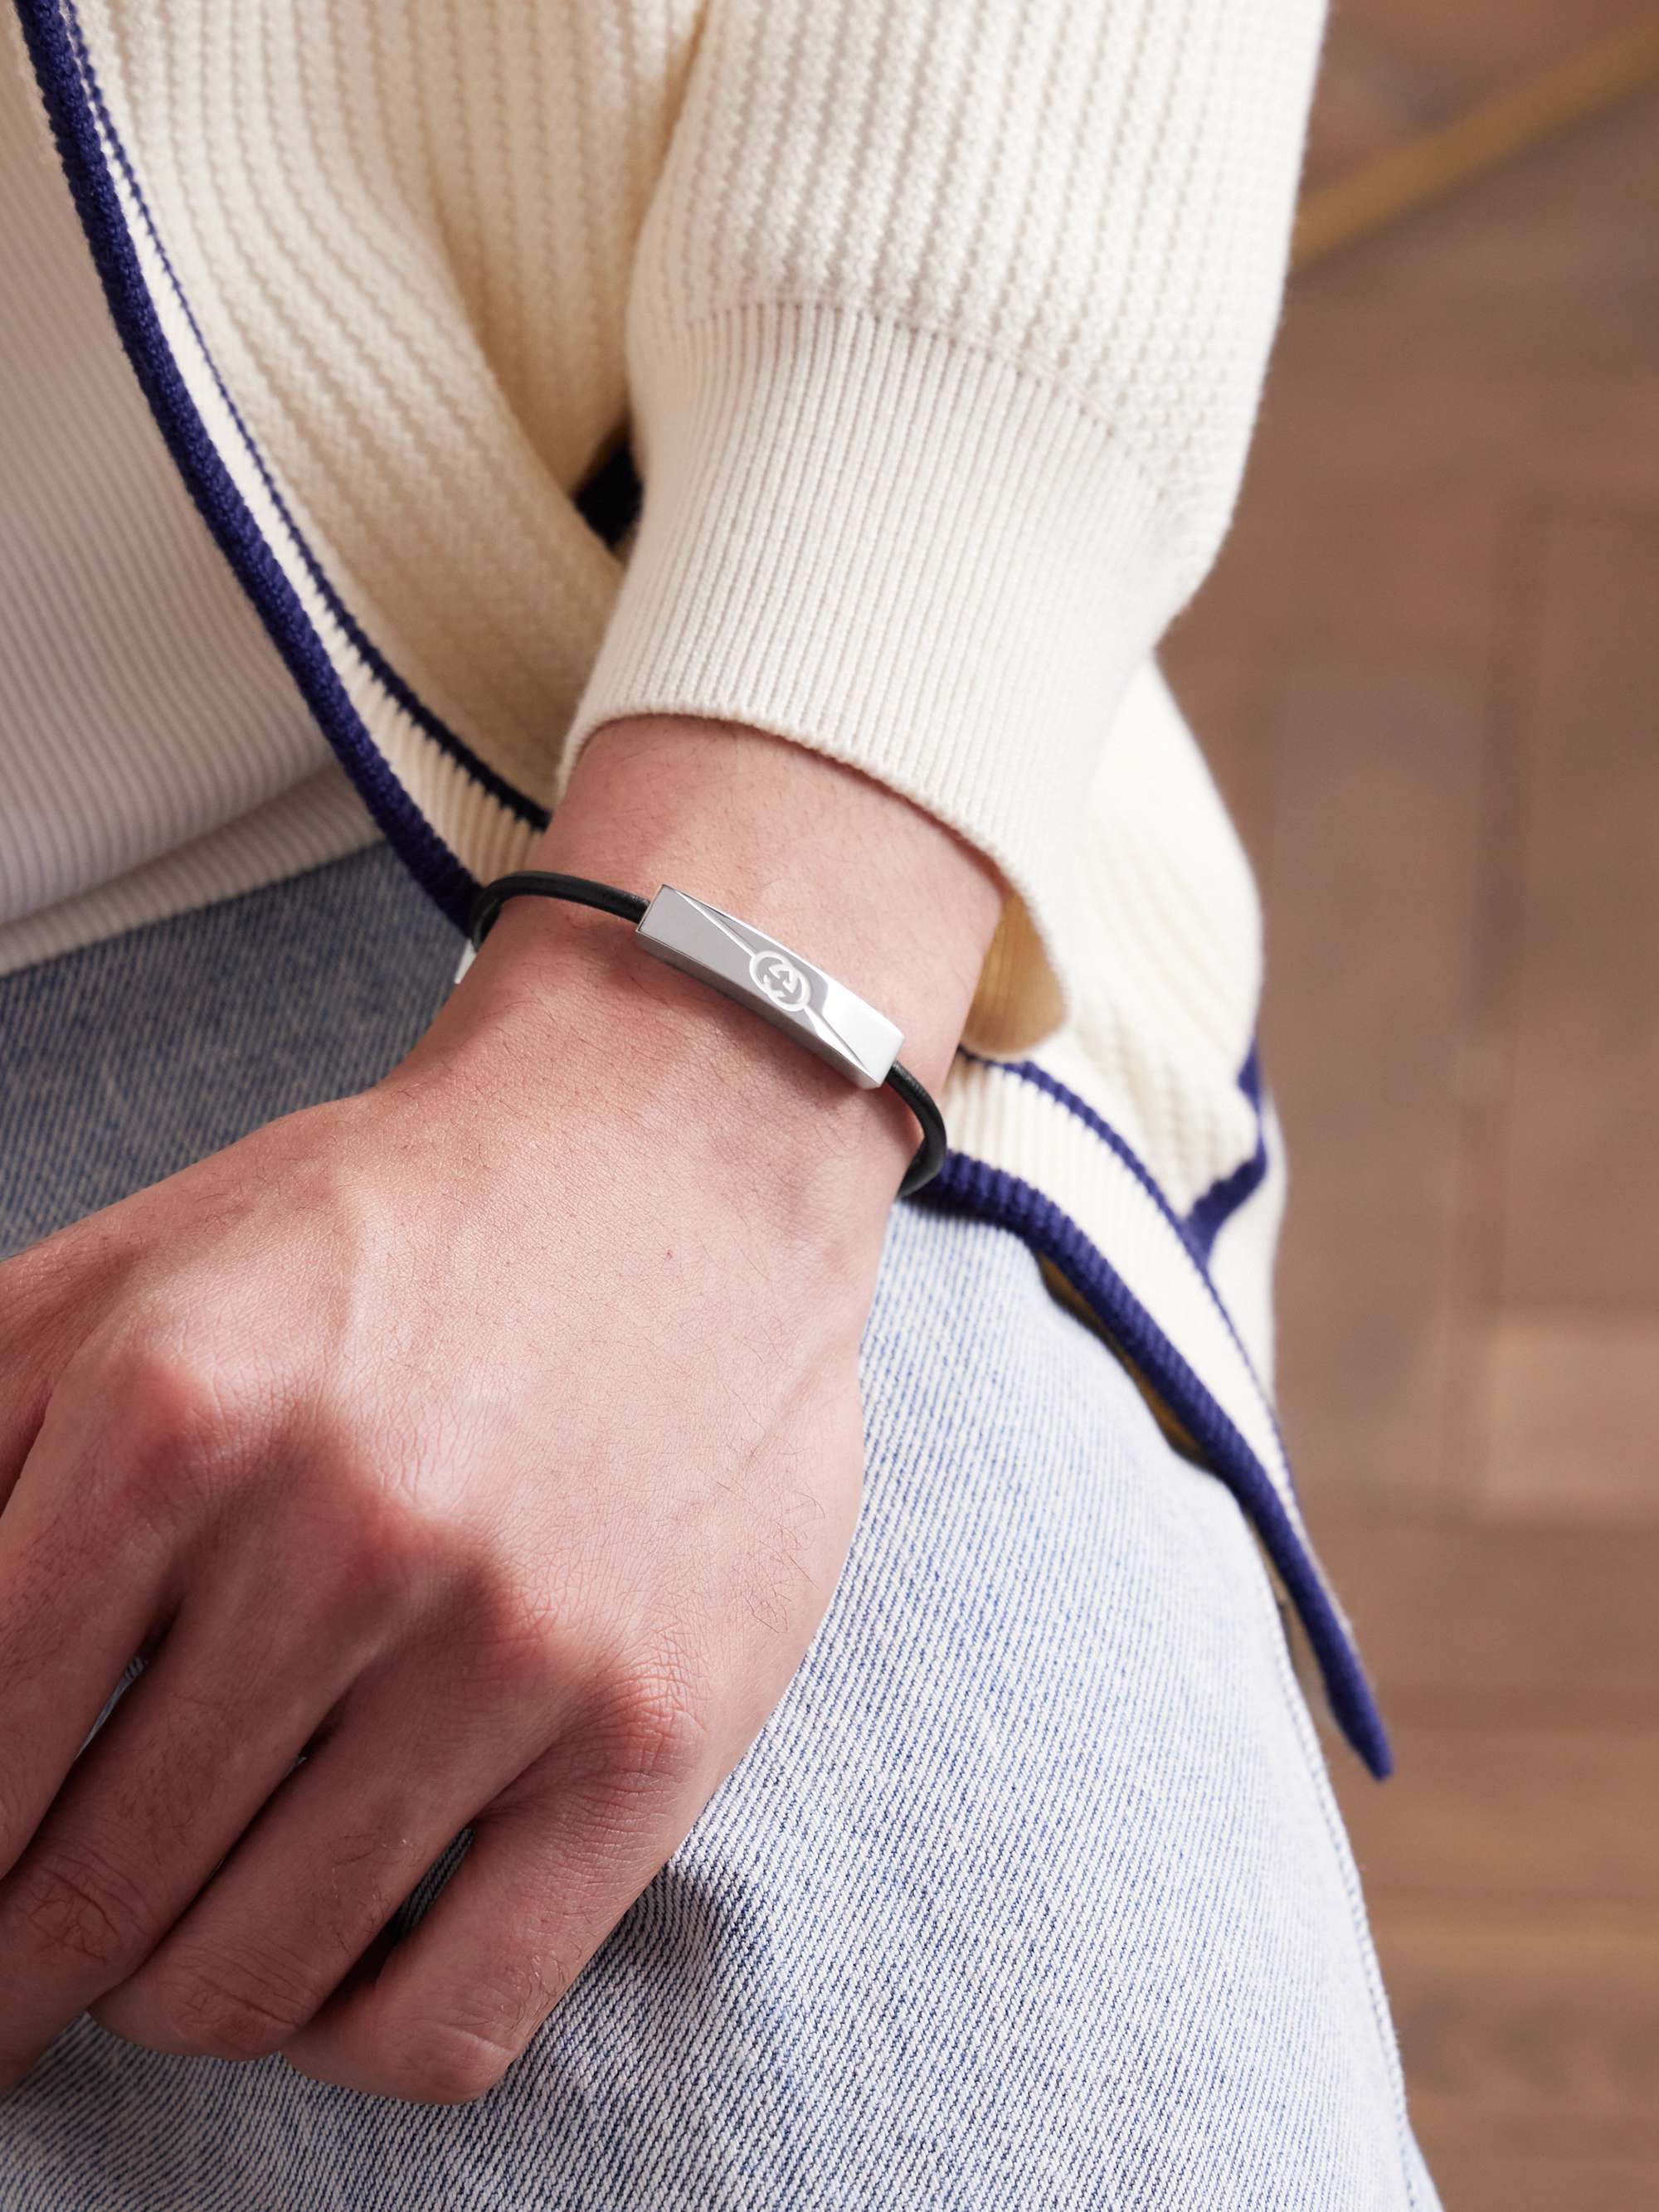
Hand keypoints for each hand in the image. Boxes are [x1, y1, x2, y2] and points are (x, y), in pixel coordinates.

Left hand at [0, 720, 999, 2101]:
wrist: (679, 1158)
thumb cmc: (388, 1232)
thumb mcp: (119, 1281)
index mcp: (174, 1411)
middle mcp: (344, 1536)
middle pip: (83, 1896)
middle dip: (23, 1956)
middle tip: (37, 1946)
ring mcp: (514, 1646)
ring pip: (248, 1983)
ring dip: (176, 1987)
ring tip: (189, 1914)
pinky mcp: (650, 1736)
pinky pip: (448, 2023)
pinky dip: (346, 2039)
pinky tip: (331, 1958)